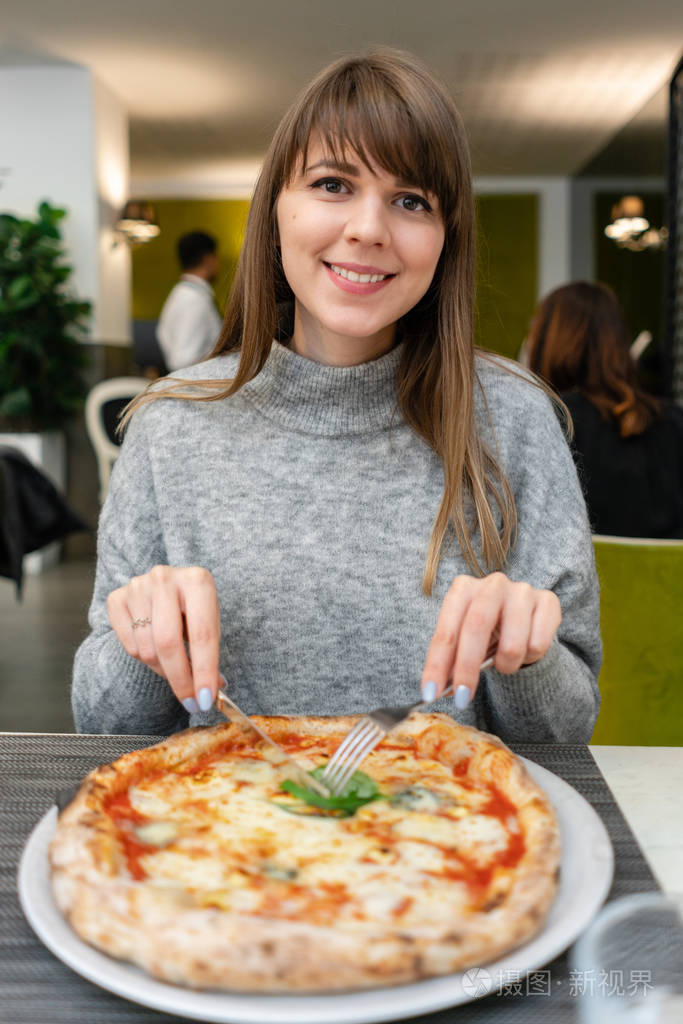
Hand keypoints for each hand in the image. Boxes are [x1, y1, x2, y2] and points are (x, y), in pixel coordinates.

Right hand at [106, 566, 220, 713]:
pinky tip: (154, 647)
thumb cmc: (193, 609)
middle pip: (168, 643)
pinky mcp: (116, 598)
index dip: (204, 670)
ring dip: (163, 669)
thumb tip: (212, 691)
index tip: (206, 699)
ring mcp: (137, 586)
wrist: (166, 587)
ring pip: (147, 649)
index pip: (202, 634)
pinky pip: (129, 645)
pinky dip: (143, 657)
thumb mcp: (208, 624)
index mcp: (197, 580)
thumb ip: (209, 655)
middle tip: (190, 702)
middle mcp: (165, 578)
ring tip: (173, 663)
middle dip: (180, 680)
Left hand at [420, 572, 560, 708]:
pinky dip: (530, 658)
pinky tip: (527, 648)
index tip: (430, 694)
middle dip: (467, 669)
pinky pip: (537, 645)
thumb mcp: (465, 641)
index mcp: (463, 588)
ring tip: (506, 662)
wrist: (526, 619)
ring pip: (512, 645)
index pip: (446, 632)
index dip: (437, 665)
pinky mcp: (548, 601)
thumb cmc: (488, 632)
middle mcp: (492, 584)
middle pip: (476, 628)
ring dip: (506, 665)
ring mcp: (522, 591)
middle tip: (463, 698)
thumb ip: (452, 660)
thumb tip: (438, 689)